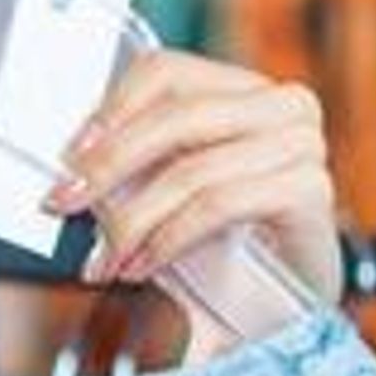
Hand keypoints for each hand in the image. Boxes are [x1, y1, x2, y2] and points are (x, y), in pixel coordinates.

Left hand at [41, 50, 342, 337]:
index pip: (166, 72)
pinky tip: (142, 265)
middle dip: (108, 165)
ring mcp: (303, 144)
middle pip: (175, 116)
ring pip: (192, 169)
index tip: (68, 155)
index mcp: (242, 90)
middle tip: (64, 204)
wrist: (285, 304)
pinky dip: (169, 238)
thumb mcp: (165, 192)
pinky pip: (220, 204)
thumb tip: (65, 170)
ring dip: (133, 221)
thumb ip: (128, 168)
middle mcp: (281, 105)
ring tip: (105, 259)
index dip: (110, 109)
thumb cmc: (221, 243)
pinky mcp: (311, 189)